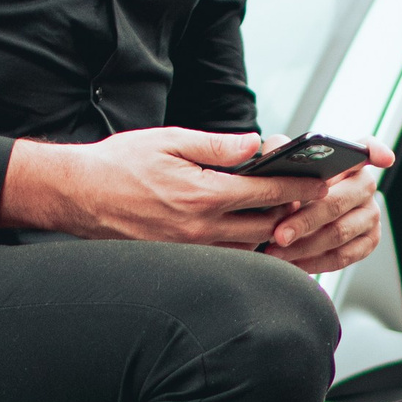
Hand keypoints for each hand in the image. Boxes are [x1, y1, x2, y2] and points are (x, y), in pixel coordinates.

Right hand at [0, 125, 345, 250]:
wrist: (78, 196)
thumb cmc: (118, 165)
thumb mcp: (170, 140)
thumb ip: (218, 145)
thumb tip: (257, 145)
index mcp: (203, 195)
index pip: (269, 193)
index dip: (301, 188)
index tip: (323, 182)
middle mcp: (201, 229)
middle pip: (268, 225)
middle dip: (295, 212)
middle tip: (315, 200)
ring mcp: (192, 250)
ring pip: (251, 246)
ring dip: (273, 232)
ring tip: (290, 215)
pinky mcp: (181, 260)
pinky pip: (226, 257)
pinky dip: (246, 246)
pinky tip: (255, 233)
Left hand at [258, 146, 392, 276]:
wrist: (293, 217)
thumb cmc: (290, 186)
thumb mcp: (283, 164)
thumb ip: (279, 151)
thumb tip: (276, 151)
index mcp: (348, 161)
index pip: (367, 149)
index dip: (377, 151)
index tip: (383, 159)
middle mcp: (365, 186)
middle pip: (337, 202)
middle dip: (305, 221)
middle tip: (278, 234)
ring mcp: (371, 215)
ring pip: (338, 233)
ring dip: (303, 246)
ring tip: (275, 251)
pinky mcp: (368, 242)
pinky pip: (341, 257)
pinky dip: (314, 263)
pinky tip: (292, 264)